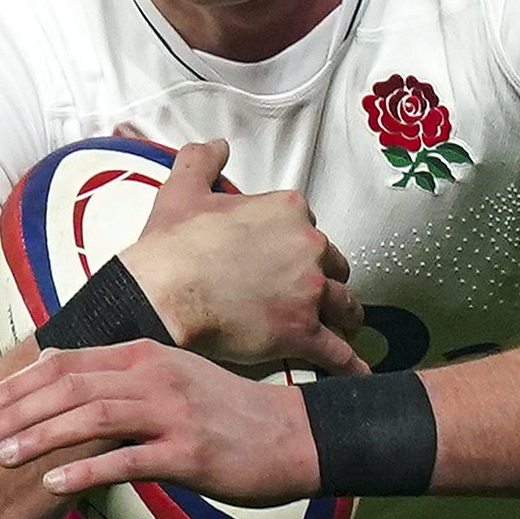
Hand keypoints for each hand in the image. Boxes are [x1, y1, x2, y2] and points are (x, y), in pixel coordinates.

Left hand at [0, 340, 328, 503]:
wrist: (295, 436)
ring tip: (1, 457)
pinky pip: (128, 459)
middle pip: (68, 385)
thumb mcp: (174, 378)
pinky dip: (86, 469)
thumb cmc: (230, 413)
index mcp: (146, 355)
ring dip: (39, 437)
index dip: (17, 383)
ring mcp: (172, 413)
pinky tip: (53, 483)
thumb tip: (62, 377)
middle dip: (14, 409)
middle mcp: (154, 376)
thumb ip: (122, 376)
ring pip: (90, 417)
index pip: (66, 362)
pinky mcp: (188, 452)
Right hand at [117, 136, 366, 375]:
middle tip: (313, 295)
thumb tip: (215, 146)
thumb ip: (202, 161)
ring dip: (344, 318)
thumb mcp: (183, 189)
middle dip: (326, 280)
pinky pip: (338, 352)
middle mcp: (308, 246)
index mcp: (287, 210)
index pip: (310, 226)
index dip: (299, 245)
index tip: (287, 259)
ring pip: (345, 306)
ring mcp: (309, 291)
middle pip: (335, 266)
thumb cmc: (173, 247)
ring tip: (341, 329)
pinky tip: (356, 372)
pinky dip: (350, 364)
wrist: (163, 291)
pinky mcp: (302, 332)